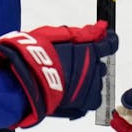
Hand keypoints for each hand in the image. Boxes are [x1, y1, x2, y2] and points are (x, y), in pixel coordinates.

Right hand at [0, 21, 116, 127]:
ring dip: (86, 78)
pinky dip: (85, 95)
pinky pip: (94, 98)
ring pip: (96, 81)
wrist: (21, 81)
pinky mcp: (83, 102)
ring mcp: (89, 85)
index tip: (106, 39)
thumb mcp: (54, 35)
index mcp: (87, 49)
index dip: (109, 40)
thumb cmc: (33, 55)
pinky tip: (72, 92)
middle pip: (99, 64)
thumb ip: (79, 33)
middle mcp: (91, 67)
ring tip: (66, 79)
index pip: (109, 43)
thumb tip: (98, 29)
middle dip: (89, 62)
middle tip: (70, 63)